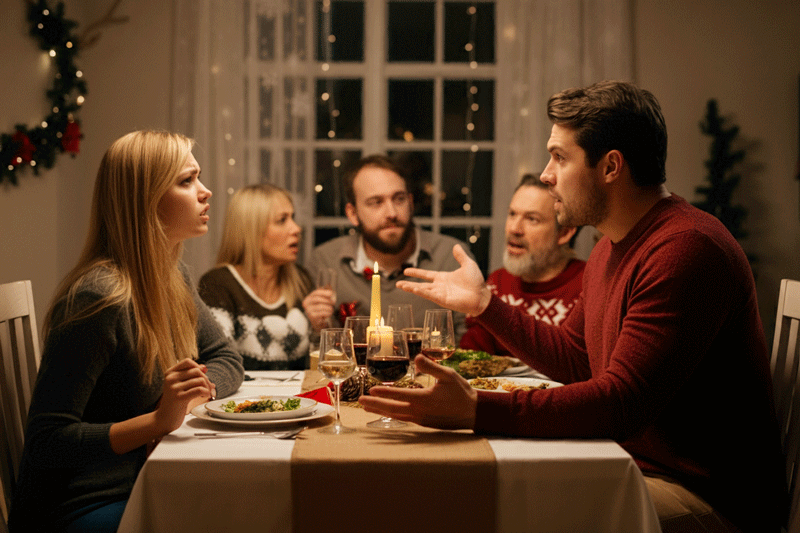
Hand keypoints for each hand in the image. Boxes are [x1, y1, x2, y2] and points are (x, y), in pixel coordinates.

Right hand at [154, 359, 214, 433]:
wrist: (164, 419)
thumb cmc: (175, 402)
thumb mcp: (180, 386)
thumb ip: (191, 376)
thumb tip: (204, 367)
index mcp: (169, 373)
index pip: (188, 362)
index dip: (198, 367)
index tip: (202, 376)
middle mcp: (170, 379)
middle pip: (196, 371)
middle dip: (206, 379)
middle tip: (209, 388)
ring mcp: (174, 388)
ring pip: (200, 380)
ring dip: (208, 387)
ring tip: (207, 393)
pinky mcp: (179, 398)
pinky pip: (199, 390)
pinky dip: (206, 392)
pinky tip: (205, 396)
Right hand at [302, 287, 334, 330]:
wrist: (318, 321)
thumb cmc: (320, 309)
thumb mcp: (322, 299)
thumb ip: (325, 292)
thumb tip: (329, 285)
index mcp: (308, 298)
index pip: (316, 292)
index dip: (324, 292)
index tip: (331, 293)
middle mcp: (306, 304)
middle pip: (317, 298)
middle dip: (327, 300)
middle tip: (333, 302)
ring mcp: (308, 310)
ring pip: (320, 306)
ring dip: (329, 307)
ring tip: (331, 309)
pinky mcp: (312, 316)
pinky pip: (322, 313)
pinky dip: (328, 312)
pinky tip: (329, 313)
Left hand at [358, 355, 477, 429]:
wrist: (475, 413)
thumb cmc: (462, 392)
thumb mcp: (448, 375)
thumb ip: (431, 366)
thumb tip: (417, 357)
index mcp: (423, 399)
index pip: (397, 395)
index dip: (382, 393)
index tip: (369, 391)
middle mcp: (419, 412)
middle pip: (392, 409)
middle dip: (375, 405)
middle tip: (360, 402)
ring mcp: (421, 420)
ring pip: (396, 416)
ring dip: (381, 411)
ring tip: (367, 408)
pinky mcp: (425, 424)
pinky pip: (404, 419)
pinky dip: (392, 415)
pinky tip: (388, 413)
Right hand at [396, 244, 490, 316]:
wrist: (481, 295)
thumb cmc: (476, 282)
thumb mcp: (468, 265)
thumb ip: (460, 256)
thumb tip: (456, 246)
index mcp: (443, 278)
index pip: (426, 275)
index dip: (416, 272)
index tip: (406, 270)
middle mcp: (439, 286)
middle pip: (420, 284)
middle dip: (409, 284)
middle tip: (398, 283)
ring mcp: (440, 294)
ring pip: (422, 290)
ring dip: (411, 288)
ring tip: (400, 285)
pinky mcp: (442, 300)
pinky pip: (428, 295)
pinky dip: (420, 292)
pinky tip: (412, 289)